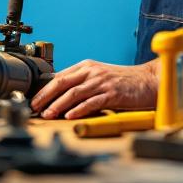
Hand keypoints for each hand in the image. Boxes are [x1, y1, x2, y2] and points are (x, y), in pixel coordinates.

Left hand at [30, 59, 156, 119]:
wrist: (149, 81)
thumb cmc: (123, 82)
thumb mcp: (99, 77)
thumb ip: (81, 83)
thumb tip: (58, 96)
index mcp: (87, 66)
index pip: (60, 76)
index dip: (45, 88)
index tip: (33, 99)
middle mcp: (92, 72)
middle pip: (63, 82)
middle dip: (46, 95)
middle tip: (34, 107)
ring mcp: (102, 82)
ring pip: (74, 92)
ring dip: (58, 104)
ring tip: (48, 114)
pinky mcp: (113, 93)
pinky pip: (92, 102)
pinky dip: (79, 109)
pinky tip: (70, 116)